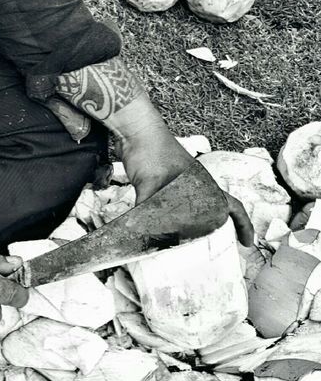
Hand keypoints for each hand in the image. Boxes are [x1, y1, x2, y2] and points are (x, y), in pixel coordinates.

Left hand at [116, 103, 253, 246]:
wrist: (134, 130)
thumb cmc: (151, 149)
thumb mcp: (151, 183)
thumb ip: (146, 211)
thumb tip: (140, 235)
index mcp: (204, 185)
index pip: (233, 206)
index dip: (243, 224)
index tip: (247, 242)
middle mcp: (195, 186)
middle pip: (214, 212)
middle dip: (218, 231)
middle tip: (215, 250)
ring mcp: (179, 185)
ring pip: (193, 211)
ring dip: (193, 226)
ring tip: (188, 245)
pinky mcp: (162, 183)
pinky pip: (171, 206)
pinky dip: (170, 219)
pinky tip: (161, 229)